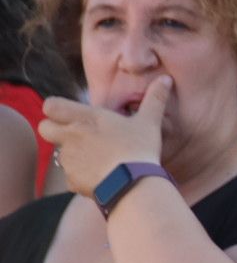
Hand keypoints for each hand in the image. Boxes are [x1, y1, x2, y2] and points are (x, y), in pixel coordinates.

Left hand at [38, 77, 168, 195]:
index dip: (56, 110)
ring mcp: (69, 159)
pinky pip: (71, 176)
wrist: (132, 183)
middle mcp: (71, 136)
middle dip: (55, 130)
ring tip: (97, 159)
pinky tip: (101, 177)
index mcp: (85, 118)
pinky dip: (82, 176)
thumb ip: (155, 99)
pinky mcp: (71, 180)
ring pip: (59, 153)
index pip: (51, 106)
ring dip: (73, 154)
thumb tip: (166, 79)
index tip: (70, 115)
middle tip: (77, 135)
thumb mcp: (150, 121)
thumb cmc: (139, 148)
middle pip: (44, 128)